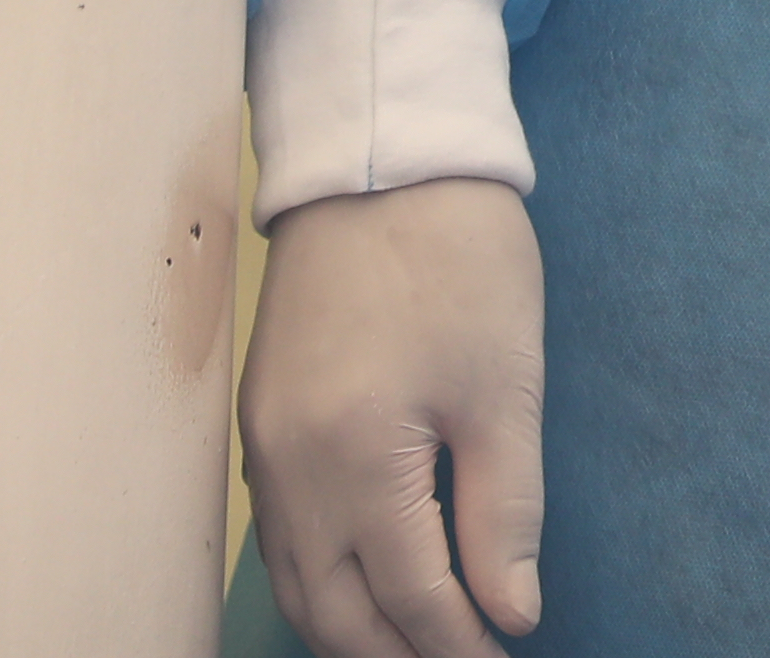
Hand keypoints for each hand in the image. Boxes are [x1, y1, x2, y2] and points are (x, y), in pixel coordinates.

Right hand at [242, 178, 548, 656]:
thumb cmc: (457, 259)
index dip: (459, 644)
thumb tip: (510, 611)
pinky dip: (322, 579)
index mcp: (356, 460)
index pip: (409, 598)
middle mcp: (289, 469)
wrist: (381, 161)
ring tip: (419, 643)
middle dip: (399, 655)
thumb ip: (505, 512)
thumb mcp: (504, 387)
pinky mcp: (259, 421)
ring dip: (353, 627)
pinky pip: (279, 537)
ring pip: (296, 583)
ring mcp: (263, 447)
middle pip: (335, 612)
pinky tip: (367, 582)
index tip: (504, 656)